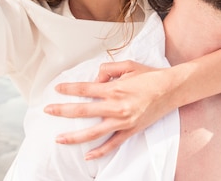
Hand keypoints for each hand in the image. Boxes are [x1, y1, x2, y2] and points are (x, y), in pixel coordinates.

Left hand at [44, 60, 175, 159]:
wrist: (172, 89)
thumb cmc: (151, 76)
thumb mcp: (129, 65)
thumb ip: (109, 69)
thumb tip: (96, 77)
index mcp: (115, 89)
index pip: (85, 89)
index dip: (69, 89)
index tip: (57, 89)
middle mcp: (116, 106)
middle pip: (83, 110)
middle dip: (62, 111)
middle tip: (48, 111)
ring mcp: (123, 121)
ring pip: (93, 132)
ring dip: (74, 136)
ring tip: (59, 138)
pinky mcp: (131, 130)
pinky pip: (113, 144)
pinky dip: (100, 151)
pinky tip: (88, 155)